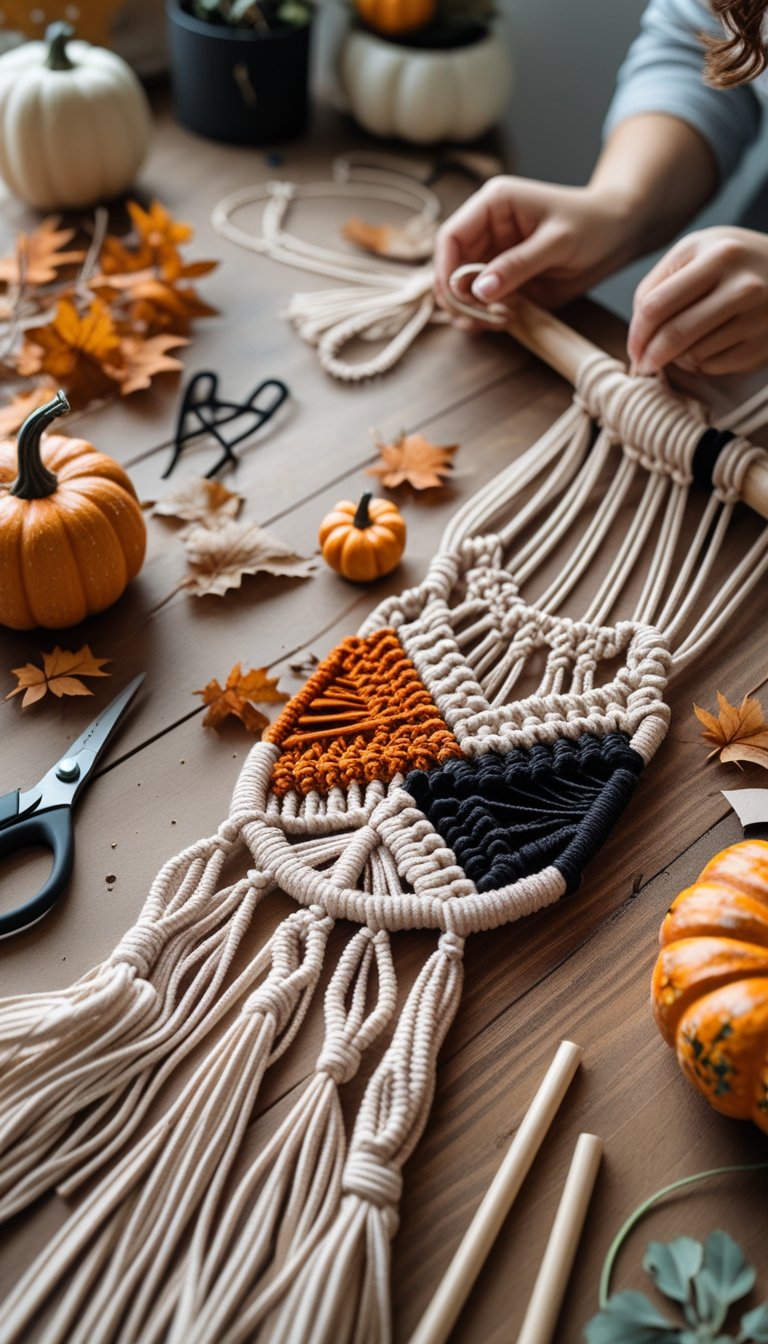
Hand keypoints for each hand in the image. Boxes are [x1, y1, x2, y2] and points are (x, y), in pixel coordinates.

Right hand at [433, 175, 636, 324]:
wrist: (617, 236)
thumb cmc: (592, 225)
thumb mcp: (556, 243)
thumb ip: (517, 265)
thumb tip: (480, 290)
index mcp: (493, 205)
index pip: (451, 237)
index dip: (445, 269)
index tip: (455, 298)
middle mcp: (486, 230)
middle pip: (450, 268)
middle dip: (458, 297)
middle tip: (477, 320)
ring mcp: (493, 258)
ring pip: (462, 291)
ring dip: (471, 312)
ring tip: (494, 323)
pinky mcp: (504, 281)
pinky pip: (482, 304)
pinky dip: (486, 318)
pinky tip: (504, 323)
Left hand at [628, 227, 767, 375]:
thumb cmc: (736, 261)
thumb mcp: (699, 251)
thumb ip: (661, 281)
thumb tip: (637, 331)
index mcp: (718, 255)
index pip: (657, 304)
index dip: (637, 333)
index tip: (633, 348)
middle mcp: (742, 286)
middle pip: (674, 334)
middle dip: (651, 356)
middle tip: (644, 365)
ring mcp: (759, 317)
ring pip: (694, 355)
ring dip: (679, 359)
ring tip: (683, 347)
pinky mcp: (766, 344)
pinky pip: (716, 366)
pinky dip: (703, 364)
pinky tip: (708, 348)